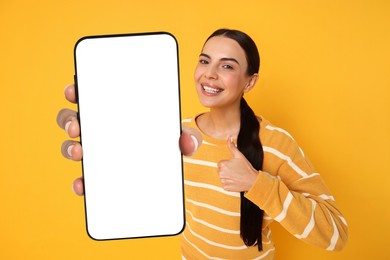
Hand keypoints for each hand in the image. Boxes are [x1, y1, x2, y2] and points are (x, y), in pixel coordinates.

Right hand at [57, 84, 201, 195]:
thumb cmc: (163, 144)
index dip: (77, 92)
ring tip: (80, 153)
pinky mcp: (97, 175)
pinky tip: (84, 185)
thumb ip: (186, 137)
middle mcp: (100, 130)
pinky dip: (80, 181)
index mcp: (114, 113)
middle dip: (69, 120)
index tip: (74, 91)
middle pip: (74, 120)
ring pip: (72, 146)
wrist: (164, 173)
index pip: (90, 97)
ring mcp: (96, 153)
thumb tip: (188, 142)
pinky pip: (83, 177)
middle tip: (77, 126)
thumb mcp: (175, 137)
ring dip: (70, 148)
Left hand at [218, 137, 258, 191]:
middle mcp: (221, 173)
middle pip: (221, 170)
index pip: (221, 163)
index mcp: (223, 165)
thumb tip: (229, 137)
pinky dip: (229, 183)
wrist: (252, 180)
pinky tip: (235, 181)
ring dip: (227, 177)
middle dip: (226, 170)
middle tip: (236, 171)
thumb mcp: (239, 155)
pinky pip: (225, 184)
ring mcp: (223, 181)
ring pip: (222, 177)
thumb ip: (231, 146)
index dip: (228, 164)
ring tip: (236, 176)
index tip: (234, 166)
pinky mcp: (226, 188)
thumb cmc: (246, 167)